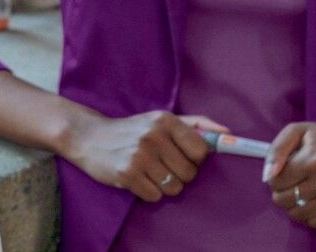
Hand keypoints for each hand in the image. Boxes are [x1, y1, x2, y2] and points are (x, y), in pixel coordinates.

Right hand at [66, 111, 225, 201]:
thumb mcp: (159, 119)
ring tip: (146, 170)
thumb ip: (195, 124)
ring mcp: (139, 154)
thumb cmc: (131, 130)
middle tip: (158, 162)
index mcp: (165, 120)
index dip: (193, 158)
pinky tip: (136, 177)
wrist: (89, 136)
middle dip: (177, 173)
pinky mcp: (127, 173)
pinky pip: (155, 196)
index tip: (178, 154)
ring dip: (162, 184)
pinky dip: (147, 191)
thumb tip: (227, 133)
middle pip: (190, 173)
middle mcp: (153, 135)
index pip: (201, 151)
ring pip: (174, 188)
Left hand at [265, 118, 315, 227]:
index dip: (272, 178)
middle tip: (286, 183)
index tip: (278, 173)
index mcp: (315, 159)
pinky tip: (308, 200)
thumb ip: (277, 151)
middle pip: (287, 199)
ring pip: (300, 214)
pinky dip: (307, 214)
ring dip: (291, 205)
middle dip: (279, 193)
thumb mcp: (294, 131)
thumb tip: (267, 176)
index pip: (279, 180)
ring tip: (296, 192)